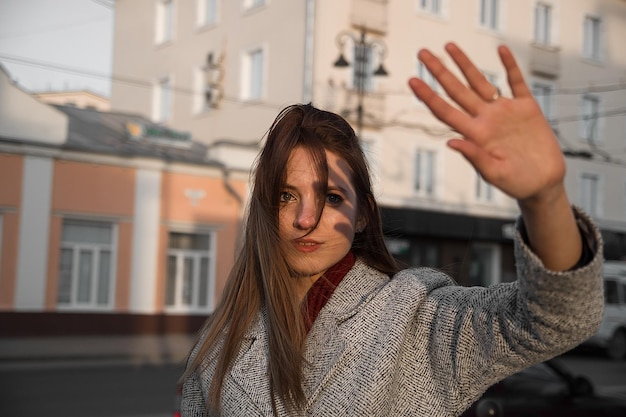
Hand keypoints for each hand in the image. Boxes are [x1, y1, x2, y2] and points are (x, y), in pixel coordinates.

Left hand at [408, 43, 565, 205]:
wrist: (543, 183)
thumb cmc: (516, 183)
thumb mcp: (495, 174)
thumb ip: (474, 157)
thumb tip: (450, 142)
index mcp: (475, 134)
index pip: (445, 111)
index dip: (428, 96)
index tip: (412, 81)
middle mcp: (485, 119)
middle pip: (457, 90)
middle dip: (440, 71)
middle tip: (422, 53)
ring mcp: (505, 112)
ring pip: (481, 81)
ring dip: (466, 64)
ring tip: (449, 45)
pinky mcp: (527, 109)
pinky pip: (517, 82)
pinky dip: (510, 66)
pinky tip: (501, 50)